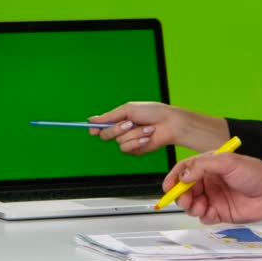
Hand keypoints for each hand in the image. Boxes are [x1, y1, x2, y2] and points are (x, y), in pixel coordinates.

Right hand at [89, 102, 228, 154]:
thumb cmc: (152, 113)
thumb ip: (109, 116)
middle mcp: (123, 130)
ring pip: (119, 142)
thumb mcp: (129, 110)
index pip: (101, 125)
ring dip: (133, 134)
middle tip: (129, 123)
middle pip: (106, 135)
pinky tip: (147, 138)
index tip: (93, 129)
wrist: (170, 124)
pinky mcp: (136, 150)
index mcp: (120, 119)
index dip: (95, 128)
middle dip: (117, 129)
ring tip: (146, 129)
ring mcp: (129, 141)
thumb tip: (91, 120)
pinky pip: (127, 149)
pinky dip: (137, 142)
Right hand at [163, 153, 261, 223]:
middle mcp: (210, 181)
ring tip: (199, 207)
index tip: (168, 187)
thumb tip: (184, 175)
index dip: (174, 178)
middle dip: (181, 195)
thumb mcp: (227, 162)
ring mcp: (214, 197)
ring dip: (191, 206)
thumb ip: (202, 166)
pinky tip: (210, 213)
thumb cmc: (256, 174)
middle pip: (185, 189)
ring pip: (192, 204)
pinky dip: (203, 216)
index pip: (185, 170)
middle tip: (185, 200)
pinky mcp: (220, 212)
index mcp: (210, 166)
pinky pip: (204, 217)